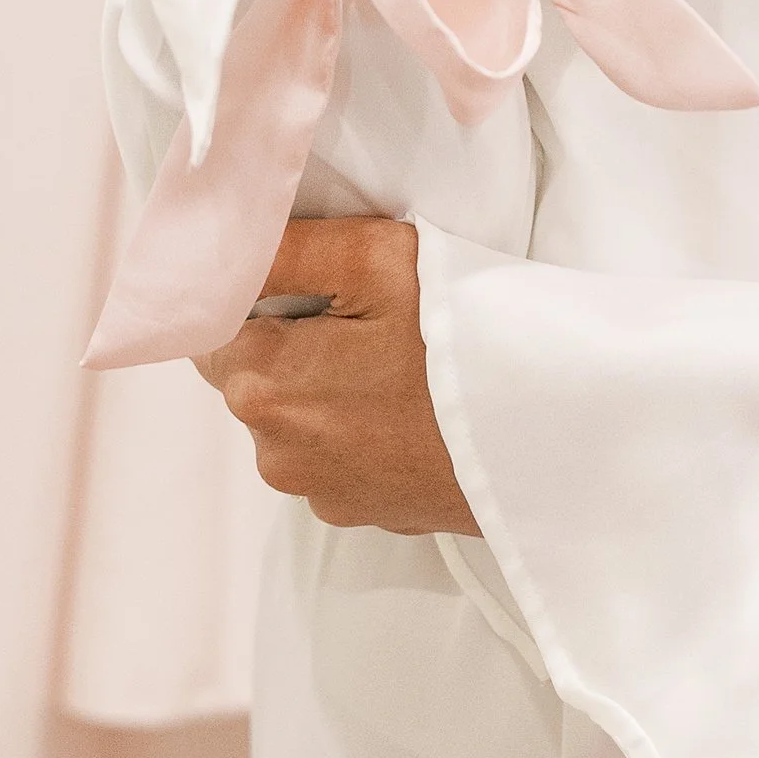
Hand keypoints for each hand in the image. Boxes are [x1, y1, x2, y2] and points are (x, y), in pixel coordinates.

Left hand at [198, 219, 477, 535]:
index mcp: (262, 384)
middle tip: (365, 318)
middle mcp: (272, 450)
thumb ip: (283, 251)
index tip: (316, 286)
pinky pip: (327, 454)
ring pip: (290, 416)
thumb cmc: (463, 338)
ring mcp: (315, 490)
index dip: (259, 294)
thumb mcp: (377, 261)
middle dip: (290, 341)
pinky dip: (351, 428)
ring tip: (392, 364)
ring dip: (320, 388)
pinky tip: (404, 407)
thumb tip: (219, 246)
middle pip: (251, 372)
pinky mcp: (355, 512)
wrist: (544, 435)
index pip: (213, 323)